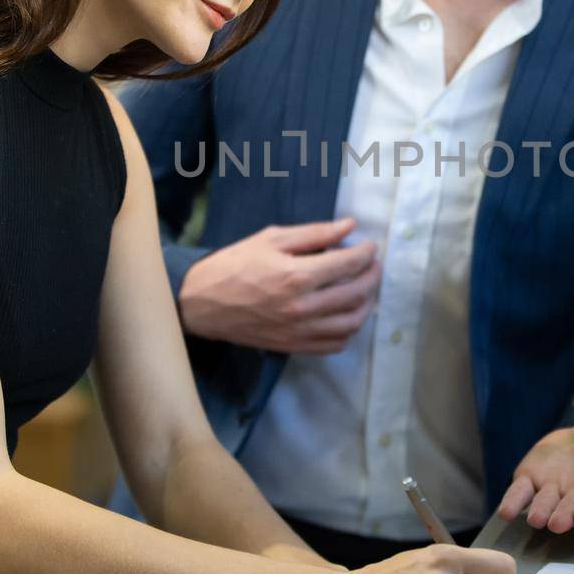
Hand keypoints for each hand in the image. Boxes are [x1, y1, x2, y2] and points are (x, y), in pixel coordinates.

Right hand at [177, 218, 380, 353]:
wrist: (201, 303)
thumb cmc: (235, 264)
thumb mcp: (272, 239)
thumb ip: (315, 234)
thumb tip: (350, 226)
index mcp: (297, 276)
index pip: (349, 264)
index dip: (367, 253)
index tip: (370, 246)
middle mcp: (303, 307)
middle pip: (357, 294)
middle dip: (372, 276)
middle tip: (372, 265)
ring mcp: (299, 331)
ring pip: (351, 323)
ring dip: (366, 304)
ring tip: (363, 289)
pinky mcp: (294, 346)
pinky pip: (335, 344)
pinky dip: (348, 330)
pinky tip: (346, 314)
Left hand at [496, 421, 573, 533]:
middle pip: (569, 507)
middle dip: (563, 515)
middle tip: (558, 524)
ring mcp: (551, 488)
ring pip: (545, 502)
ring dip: (541, 511)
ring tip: (537, 520)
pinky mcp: (529, 478)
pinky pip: (519, 492)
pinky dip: (512, 502)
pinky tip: (506, 513)